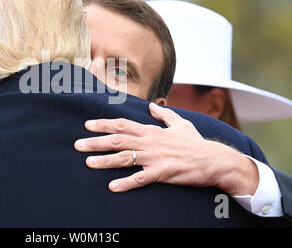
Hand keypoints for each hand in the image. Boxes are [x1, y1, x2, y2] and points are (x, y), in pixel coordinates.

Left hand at [74, 103, 258, 195]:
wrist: (214, 159)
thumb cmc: (195, 143)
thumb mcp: (180, 123)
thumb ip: (164, 115)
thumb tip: (153, 105)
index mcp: (151, 131)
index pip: (122, 124)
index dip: (103, 124)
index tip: (87, 124)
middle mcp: (150, 142)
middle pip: (117, 139)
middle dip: (95, 142)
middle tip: (77, 144)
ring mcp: (155, 157)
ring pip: (124, 157)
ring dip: (104, 160)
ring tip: (87, 163)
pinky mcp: (162, 172)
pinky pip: (140, 178)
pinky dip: (126, 182)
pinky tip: (112, 186)